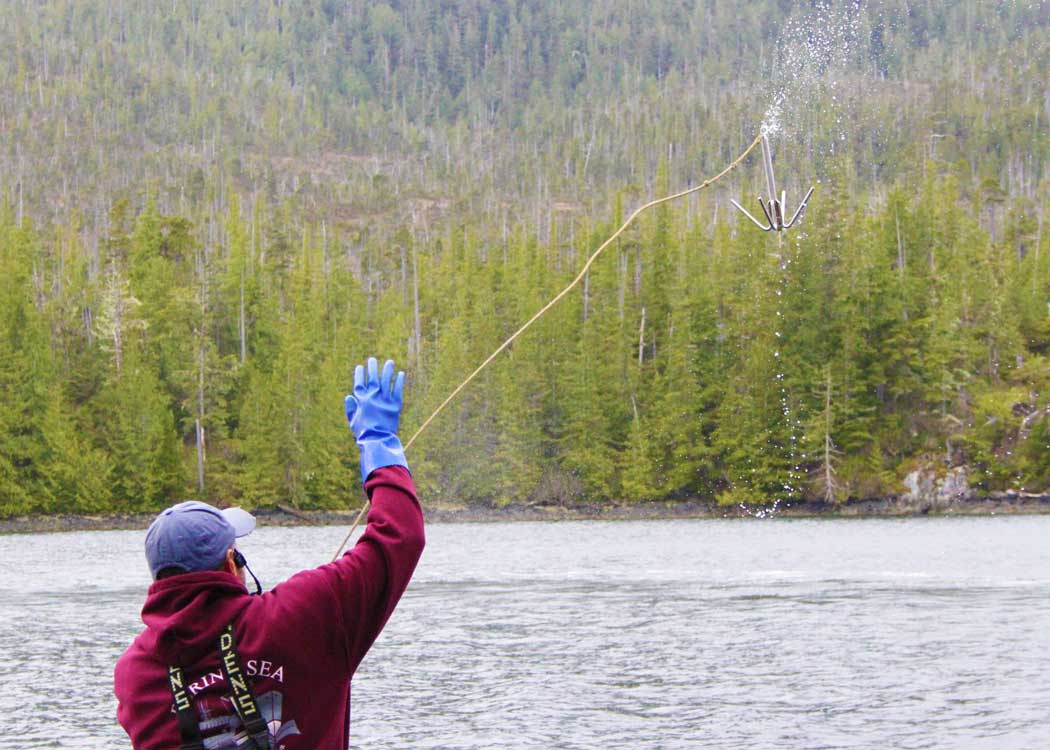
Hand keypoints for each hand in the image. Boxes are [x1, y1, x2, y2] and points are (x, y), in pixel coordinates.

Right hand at [344, 358, 407, 482]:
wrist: (377, 440)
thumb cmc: (363, 433)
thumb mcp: (352, 421)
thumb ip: (350, 408)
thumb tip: (348, 396)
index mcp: (361, 400)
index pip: (359, 383)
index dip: (359, 374)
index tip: (360, 367)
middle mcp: (373, 397)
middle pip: (372, 378)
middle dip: (372, 368)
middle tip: (372, 360)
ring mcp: (384, 400)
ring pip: (386, 381)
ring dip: (387, 370)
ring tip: (390, 362)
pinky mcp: (395, 405)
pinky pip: (398, 390)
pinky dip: (399, 381)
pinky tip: (401, 373)